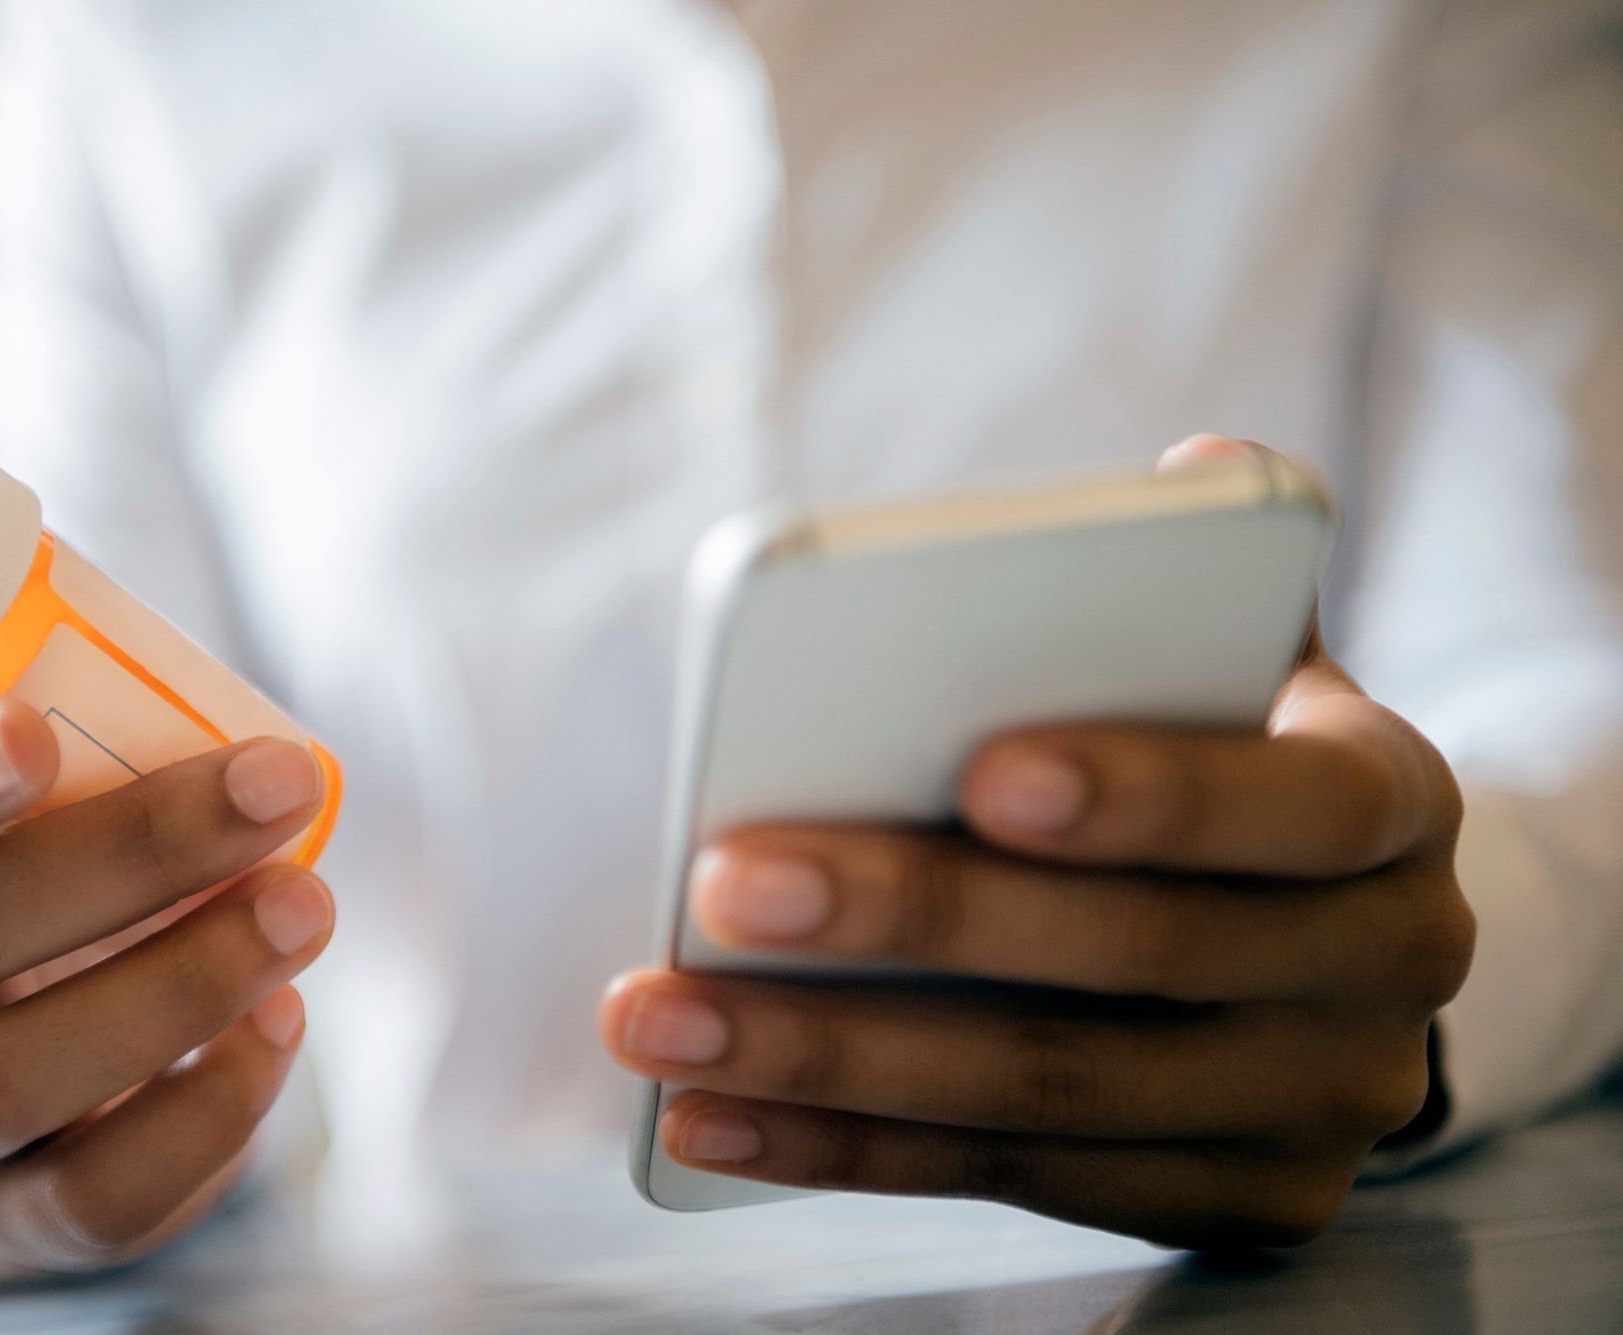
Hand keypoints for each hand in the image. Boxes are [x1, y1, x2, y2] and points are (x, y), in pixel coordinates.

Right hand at [0, 699, 333, 1270]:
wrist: (48, 1048)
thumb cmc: (70, 880)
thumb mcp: (58, 806)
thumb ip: (110, 755)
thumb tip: (262, 753)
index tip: (29, 729)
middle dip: (133, 854)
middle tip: (277, 788)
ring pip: (10, 1078)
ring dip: (183, 984)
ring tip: (305, 907)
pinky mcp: (10, 1212)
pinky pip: (97, 1193)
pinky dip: (209, 1107)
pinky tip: (283, 1021)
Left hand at [601, 437, 1475, 1248]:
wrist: (1328, 949)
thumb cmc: (1232, 765)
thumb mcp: (1245, 671)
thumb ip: (1207, 592)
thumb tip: (1182, 475)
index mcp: (1395, 807)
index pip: (1300, 806)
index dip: (1152, 794)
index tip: (980, 769)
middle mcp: (1385, 971)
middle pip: (1139, 958)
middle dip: (920, 920)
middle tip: (729, 880)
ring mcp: (1312, 1108)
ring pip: (1049, 1092)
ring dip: (831, 1056)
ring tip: (659, 1016)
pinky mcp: (1233, 1204)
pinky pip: (1010, 1180)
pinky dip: (845, 1150)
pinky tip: (709, 1115)